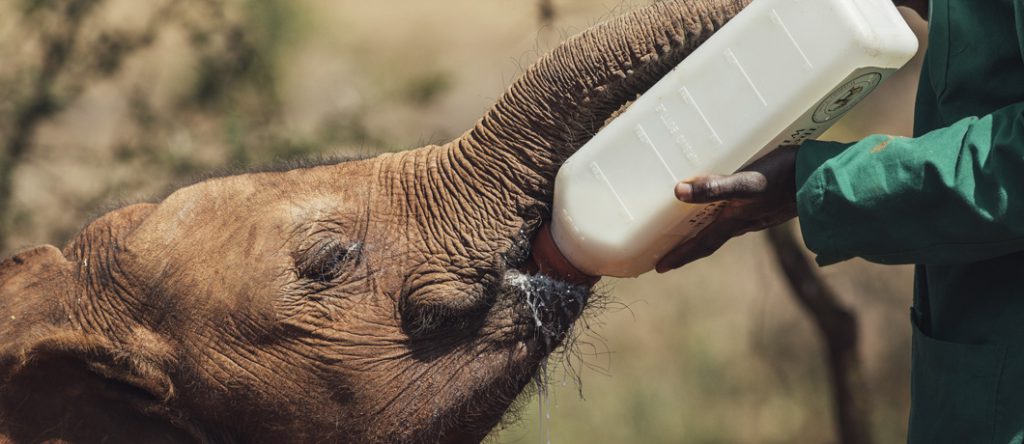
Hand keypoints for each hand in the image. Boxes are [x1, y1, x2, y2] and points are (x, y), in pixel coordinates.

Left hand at [655, 145, 799, 271]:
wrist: (828, 179)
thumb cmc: (786, 179)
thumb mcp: (748, 183)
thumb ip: (715, 187)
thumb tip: (678, 191)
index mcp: (735, 221)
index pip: (701, 244)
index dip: (680, 255)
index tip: (658, 268)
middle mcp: (745, 222)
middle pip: (710, 239)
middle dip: (687, 248)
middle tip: (666, 256)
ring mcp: (759, 214)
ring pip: (724, 227)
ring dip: (704, 231)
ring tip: (688, 230)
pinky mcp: (771, 202)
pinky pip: (739, 213)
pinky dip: (724, 214)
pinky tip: (727, 204)